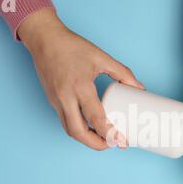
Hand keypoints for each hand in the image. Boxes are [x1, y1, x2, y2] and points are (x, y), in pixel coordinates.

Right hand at [18, 8, 143, 149]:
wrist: (44, 38)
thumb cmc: (72, 46)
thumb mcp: (102, 57)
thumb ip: (122, 73)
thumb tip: (139, 88)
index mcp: (80, 86)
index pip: (96, 119)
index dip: (111, 134)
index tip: (123, 141)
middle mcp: (66, 97)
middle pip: (80, 133)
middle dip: (97, 144)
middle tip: (114, 144)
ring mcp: (56, 101)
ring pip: (70, 131)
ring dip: (87, 140)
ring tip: (103, 139)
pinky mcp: (52, 101)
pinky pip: (65, 122)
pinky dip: (78, 130)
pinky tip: (90, 128)